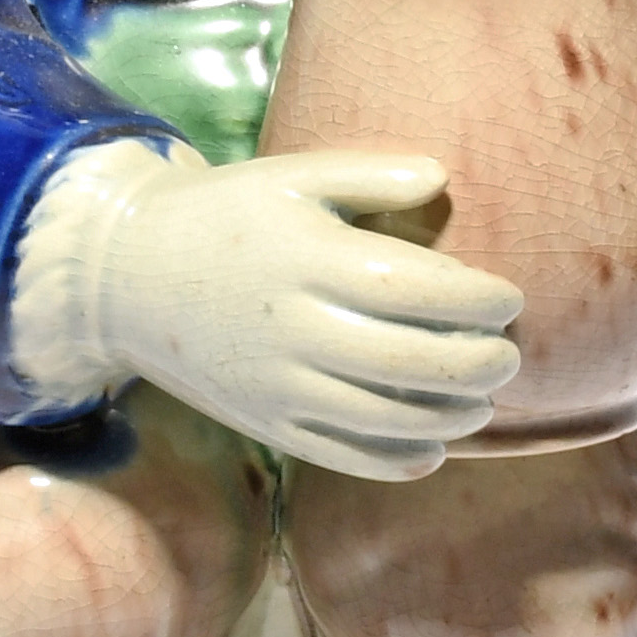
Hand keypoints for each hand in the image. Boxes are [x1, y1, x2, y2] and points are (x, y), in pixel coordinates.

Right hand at [92, 148, 522, 480]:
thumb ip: (367, 175)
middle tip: (510, 356)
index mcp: (306, 260)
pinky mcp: (264, 425)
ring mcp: (276, 385)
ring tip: (480, 402)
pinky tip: (431, 447)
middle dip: (478, 365)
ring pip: (386, 420)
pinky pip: (343, 457)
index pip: (417, 290)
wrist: (126, 278)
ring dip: (450, 418)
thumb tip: (441, 177)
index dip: (477, 301)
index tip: (508, 298)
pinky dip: (398, 460)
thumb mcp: (288, 177)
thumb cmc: (222, 217)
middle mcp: (292, 329)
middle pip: (411, 363)